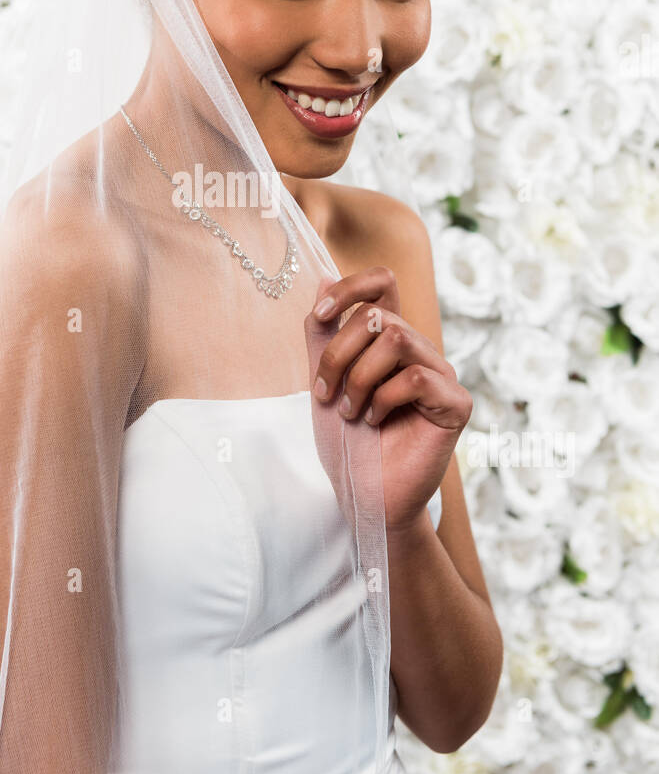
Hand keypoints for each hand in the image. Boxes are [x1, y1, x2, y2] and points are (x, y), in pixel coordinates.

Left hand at [306, 268, 471, 535]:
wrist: (364, 496)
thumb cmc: (348, 442)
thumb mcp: (323, 380)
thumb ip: (322, 333)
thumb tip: (321, 278)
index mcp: (391, 341)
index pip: (383, 283)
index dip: (350, 287)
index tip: (318, 316)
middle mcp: (420, 352)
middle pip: (380, 315)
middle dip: (339, 354)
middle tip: (324, 393)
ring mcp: (442, 376)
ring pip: (397, 338)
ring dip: (359, 377)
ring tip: (351, 411)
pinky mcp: (456, 404)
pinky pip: (417, 377)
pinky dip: (384, 399)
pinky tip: (375, 421)